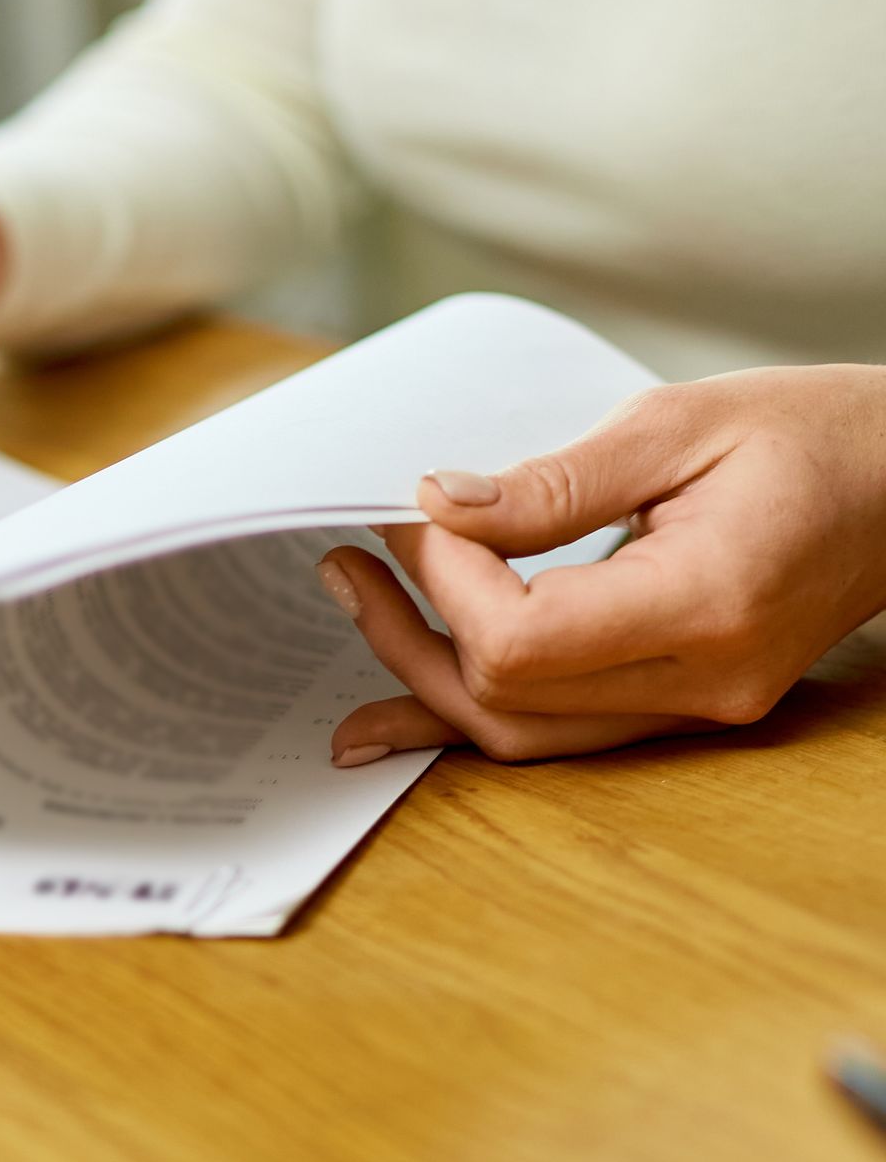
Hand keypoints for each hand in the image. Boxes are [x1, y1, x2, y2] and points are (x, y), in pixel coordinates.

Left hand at [319, 363, 885, 765]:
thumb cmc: (814, 435)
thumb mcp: (680, 425)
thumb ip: (556, 481)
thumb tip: (441, 507)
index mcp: (708, 605)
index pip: (526, 638)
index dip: (449, 580)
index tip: (419, 513)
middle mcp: (702, 682)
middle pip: (508, 702)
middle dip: (412, 631)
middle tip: (347, 564)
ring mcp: (695, 708)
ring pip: (523, 736)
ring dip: (427, 679)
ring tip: (359, 609)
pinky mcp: (684, 706)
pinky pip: (560, 732)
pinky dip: (477, 711)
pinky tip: (400, 706)